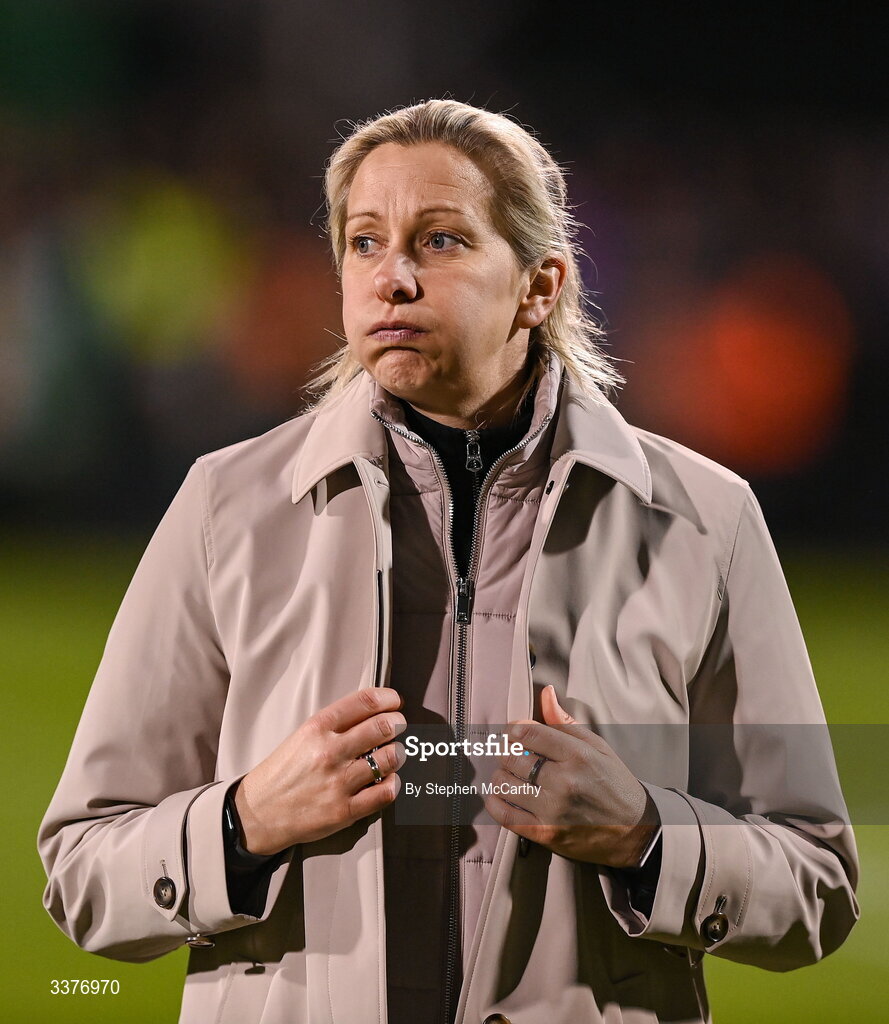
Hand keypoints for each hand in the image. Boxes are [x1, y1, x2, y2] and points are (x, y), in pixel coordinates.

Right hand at [233, 687, 405, 854]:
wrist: (257, 812)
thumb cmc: (283, 771)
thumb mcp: (302, 736)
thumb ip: (335, 725)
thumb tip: (375, 713)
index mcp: (317, 728)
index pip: (364, 702)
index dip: (388, 699)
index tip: (395, 702)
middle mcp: (329, 752)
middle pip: (383, 727)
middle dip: (398, 724)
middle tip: (399, 727)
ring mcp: (338, 782)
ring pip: (390, 758)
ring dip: (398, 754)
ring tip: (393, 755)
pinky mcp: (344, 811)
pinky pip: (385, 793)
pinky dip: (393, 784)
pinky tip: (388, 781)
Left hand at [483, 685, 658, 867]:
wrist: (635, 830)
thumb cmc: (614, 784)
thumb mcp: (598, 747)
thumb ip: (566, 722)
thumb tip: (546, 694)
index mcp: (578, 756)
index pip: (528, 733)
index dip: (513, 729)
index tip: (513, 732)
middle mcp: (564, 782)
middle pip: (511, 758)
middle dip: (506, 752)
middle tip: (511, 753)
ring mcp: (553, 810)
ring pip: (504, 784)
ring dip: (501, 776)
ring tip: (510, 775)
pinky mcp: (545, 834)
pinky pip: (505, 815)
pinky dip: (495, 803)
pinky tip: (501, 796)